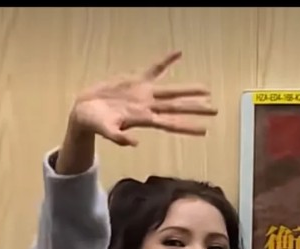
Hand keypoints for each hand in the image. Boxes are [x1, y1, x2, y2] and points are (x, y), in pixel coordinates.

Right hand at [68, 51, 216, 146]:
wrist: (84, 111)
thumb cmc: (94, 123)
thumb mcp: (105, 131)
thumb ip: (119, 137)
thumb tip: (134, 143)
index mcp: (143, 119)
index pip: (170, 124)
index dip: (187, 126)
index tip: (204, 130)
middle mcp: (148, 107)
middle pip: (176, 107)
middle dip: (196, 109)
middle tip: (215, 110)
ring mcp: (143, 94)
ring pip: (170, 90)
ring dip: (188, 89)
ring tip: (206, 89)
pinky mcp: (135, 81)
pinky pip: (154, 69)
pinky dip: (165, 61)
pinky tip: (178, 53)